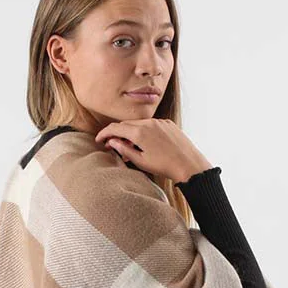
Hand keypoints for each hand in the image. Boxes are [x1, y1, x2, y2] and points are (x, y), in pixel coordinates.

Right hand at [94, 118, 212, 182]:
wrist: (188, 164)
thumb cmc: (164, 166)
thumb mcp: (140, 161)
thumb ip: (124, 149)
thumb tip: (112, 141)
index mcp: (139, 132)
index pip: (115, 128)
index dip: (104, 134)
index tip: (99, 140)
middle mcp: (148, 123)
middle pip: (126, 125)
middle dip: (117, 133)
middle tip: (111, 145)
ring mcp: (159, 122)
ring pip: (139, 124)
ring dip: (130, 133)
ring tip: (129, 148)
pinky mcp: (168, 124)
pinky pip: (151, 125)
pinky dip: (143, 131)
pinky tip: (144, 144)